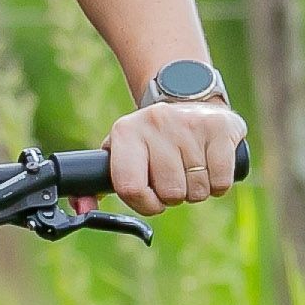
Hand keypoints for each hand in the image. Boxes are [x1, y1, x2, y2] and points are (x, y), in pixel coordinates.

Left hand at [103, 97, 244, 217]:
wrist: (187, 97)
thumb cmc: (150, 140)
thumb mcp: (121, 153)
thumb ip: (98, 185)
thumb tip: (83, 208)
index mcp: (125, 132)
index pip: (130, 188)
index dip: (145, 204)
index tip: (152, 199)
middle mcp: (155, 123)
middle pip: (170, 194)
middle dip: (174, 195)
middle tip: (174, 176)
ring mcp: (188, 124)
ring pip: (197, 190)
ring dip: (196, 189)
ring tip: (191, 167)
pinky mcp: (219, 128)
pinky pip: (221, 181)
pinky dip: (218, 184)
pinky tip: (210, 165)